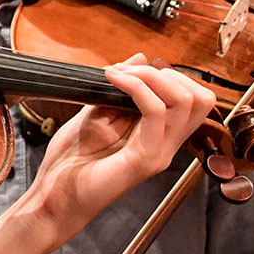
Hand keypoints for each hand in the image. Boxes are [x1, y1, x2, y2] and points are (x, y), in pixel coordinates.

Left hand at [23, 54, 215, 243]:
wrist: (53, 195)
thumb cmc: (71, 159)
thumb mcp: (96, 112)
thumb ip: (120, 88)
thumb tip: (140, 59)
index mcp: (158, 135)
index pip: (193, 98)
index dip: (167, 75)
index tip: (129, 70)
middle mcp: (165, 145)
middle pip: (201, 99)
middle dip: (166, 73)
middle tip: (127, 73)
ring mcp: (158, 153)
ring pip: (185, 102)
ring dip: (150, 76)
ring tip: (119, 76)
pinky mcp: (143, 160)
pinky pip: (156, 113)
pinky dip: (136, 87)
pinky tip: (114, 81)